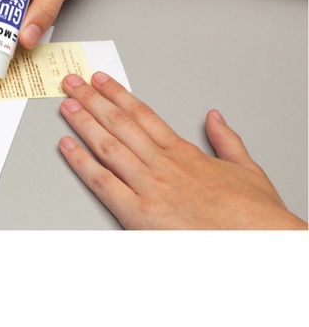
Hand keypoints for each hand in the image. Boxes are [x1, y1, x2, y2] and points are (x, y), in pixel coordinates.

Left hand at [58, 72, 307, 229]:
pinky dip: (81, 163)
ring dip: (83, 122)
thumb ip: (226, 140)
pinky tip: (67, 146)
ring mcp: (148, 186)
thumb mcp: (246, 169)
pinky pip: (102, 182)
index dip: (117, 95)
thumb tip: (215, 117)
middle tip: (72, 84)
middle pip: (119, 123)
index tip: (100, 81)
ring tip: (66, 105)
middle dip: (92, 100)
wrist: (260, 245)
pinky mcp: (138, 213)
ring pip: (107, 146)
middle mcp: (161, 164)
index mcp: (183, 153)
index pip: (142, 115)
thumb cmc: (253, 215)